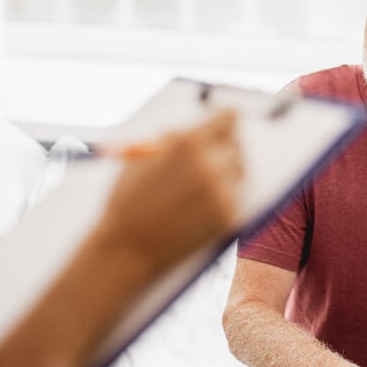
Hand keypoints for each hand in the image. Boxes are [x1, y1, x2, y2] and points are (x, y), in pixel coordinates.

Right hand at [99, 110, 242, 278]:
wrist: (126, 249)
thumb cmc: (127, 200)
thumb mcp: (144, 155)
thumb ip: (175, 136)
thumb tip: (203, 122)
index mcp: (189, 143)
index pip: (228, 117)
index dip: (224, 118)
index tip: (224, 121)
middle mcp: (211, 166)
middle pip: (237, 144)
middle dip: (224, 145)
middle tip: (213, 151)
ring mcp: (223, 194)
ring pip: (240, 170)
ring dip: (227, 170)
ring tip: (201, 180)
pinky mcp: (229, 219)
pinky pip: (237, 196)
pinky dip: (225, 195)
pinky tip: (202, 201)